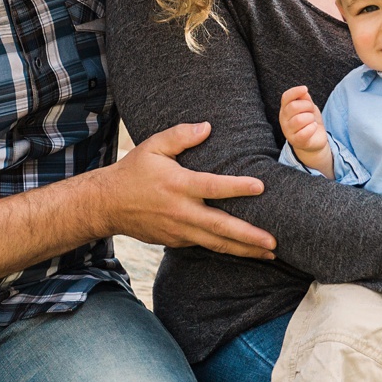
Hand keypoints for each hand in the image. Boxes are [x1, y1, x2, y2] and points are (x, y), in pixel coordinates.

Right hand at [95, 122, 275, 258]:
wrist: (107, 204)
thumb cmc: (133, 171)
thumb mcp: (153, 146)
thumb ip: (180, 135)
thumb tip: (207, 126)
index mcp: (178, 185)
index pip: (213, 187)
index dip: (237, 187)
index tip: (261, 187)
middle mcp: (181, 211)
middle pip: (220, 227)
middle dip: (249, 236)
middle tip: (274, 243)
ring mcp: (179, 230)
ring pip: (216, 243)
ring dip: (244, 250)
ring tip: (270, 254)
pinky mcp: (176, 241)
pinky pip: (205, 245)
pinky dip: (226, 249)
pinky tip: (245, 250)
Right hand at [278, 85, 330, 171]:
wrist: (314, 140)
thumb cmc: (310, 121)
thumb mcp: (309, 107)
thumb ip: (305, 99)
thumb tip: (303, 91)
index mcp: (285, 109)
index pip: (285, 97)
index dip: (295, 91)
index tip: (305, 88)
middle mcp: (284, 120)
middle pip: (293, 107)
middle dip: (307, 106)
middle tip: (311, 111)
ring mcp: (288, 131)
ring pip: (299, 120)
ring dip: (310, 118)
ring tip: (312, 121)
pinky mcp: (296, 141)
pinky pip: (304, 133)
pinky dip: (312, 128)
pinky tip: (313, 128)